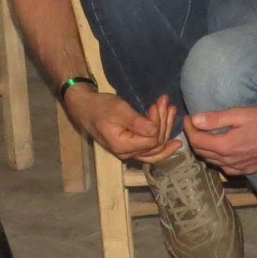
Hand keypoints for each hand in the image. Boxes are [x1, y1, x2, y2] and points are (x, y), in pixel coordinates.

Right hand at [63, 84, 180, 161]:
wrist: (85, 108)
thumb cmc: (99, 107)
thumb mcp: (118, 110)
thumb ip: (136, 122)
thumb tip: (155, 129)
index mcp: (123, 147)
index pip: (151, 140)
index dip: (158, 123)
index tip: (156, 104)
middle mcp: (127, 154)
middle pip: (156, 145)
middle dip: (164, 123)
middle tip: (165, 102)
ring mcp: (130, 152)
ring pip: (156, 147)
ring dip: (166, 128)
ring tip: (170, 109)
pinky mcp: (132, 147)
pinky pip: (151, 147)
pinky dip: (162, 135)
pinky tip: (171, 128)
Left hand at [184, 105, 256, 175]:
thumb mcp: (238, 115)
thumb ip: (215, 119)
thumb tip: (194, 120)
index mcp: (224, 145)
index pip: (196, 139)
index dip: (188, 128)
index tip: (189, 118)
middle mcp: (227, 160)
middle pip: (201, 151)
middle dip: (194, 137)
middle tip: (194, 124)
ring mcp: (235, 168)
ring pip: (210, 160)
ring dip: (204, 148)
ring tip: (205, 135)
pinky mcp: (244, 171)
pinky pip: (223, 167)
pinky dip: (216, 158)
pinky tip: (220, 150)